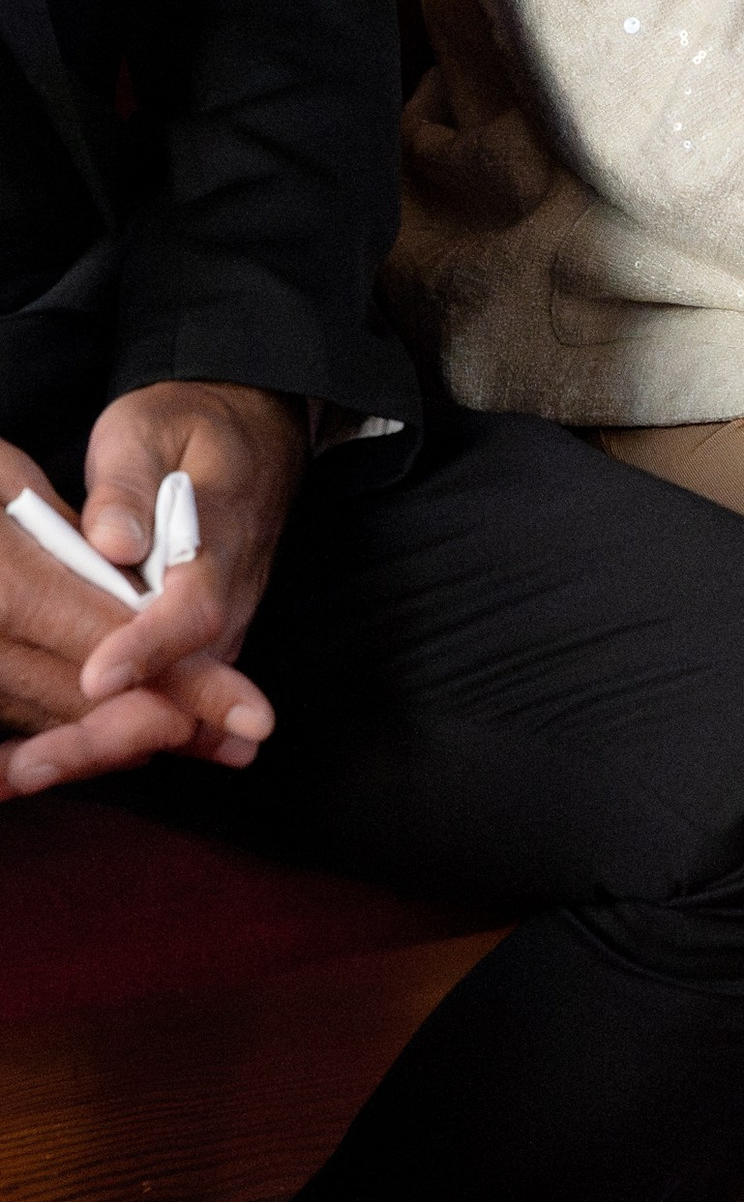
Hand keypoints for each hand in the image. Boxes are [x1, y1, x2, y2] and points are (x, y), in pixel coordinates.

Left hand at [0, 382, 302, 800]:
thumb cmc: (191, 429)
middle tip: (38, 763)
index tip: (97, 678)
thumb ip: (130, 485)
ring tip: (30, 771)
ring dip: (106, 740)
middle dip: (112, 727)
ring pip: (172, 699)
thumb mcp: (150, 433)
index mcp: (219, 540)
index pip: (191, 609)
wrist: (255, 436)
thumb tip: (114, 542)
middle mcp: (230, 597)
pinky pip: (163, 693)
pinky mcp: (200, 640)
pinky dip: (114, 729)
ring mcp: (221, 625)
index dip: (146, 650)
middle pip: (182, 680)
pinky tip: (50, 754)